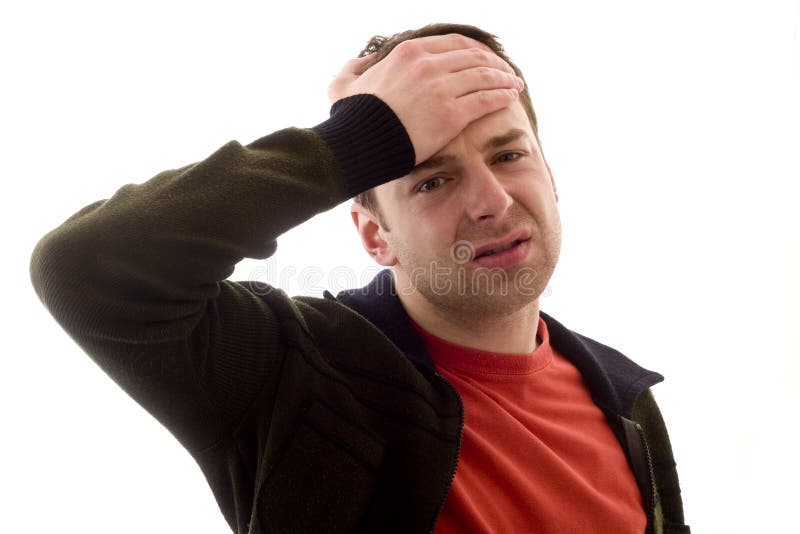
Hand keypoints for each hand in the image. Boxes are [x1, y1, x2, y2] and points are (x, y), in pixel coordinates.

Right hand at [328, 34, 523, 164]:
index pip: (454, 43)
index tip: (485, 59)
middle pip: (474, 57)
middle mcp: (428, 65)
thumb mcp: (344, 84)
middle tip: (507, 73)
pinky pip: (486, 99)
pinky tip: (511, 98)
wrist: (360, 144)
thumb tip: (364, 61)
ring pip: (485, 76)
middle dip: (495, 64)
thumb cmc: (352, 119)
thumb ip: (354, 67)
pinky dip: (502, 95)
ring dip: (504, 79)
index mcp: (409, 53)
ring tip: (515, 85)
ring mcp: (441, 88)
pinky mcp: (451, 114)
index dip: (475, 50)